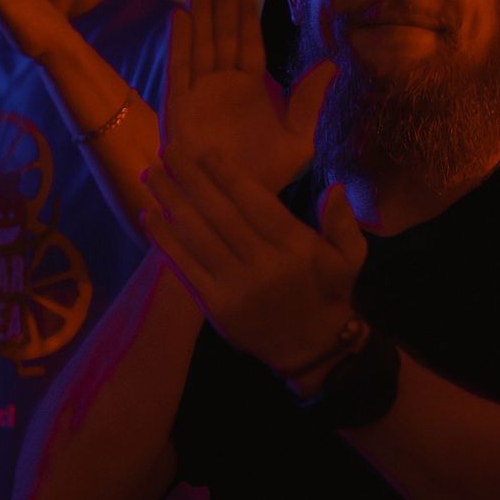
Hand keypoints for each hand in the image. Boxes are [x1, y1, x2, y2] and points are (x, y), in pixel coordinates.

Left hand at [143, 147, 366, 374]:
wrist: (312, 350)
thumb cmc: (328, 294)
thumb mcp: (350, 259)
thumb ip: (343, 223)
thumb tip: (335, 188)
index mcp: (295, 248)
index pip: (256, 204)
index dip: (228, 176)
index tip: (205, 152)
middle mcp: (264, 264)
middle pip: (220, 213)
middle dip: (191, 178)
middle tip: (168, 149)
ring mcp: (237, 286)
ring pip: (198, 236)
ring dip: (170, 201)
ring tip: (150, 173)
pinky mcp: (216, 306)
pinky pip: (186, 267)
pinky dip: (165, 241)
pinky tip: (150, 216)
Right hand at [164, 0, 333, 194]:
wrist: (233, 204)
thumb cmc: (266, 178)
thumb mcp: (299, 138)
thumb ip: (309, 101)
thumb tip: (331, 66)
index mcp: (251, 89)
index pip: (248, 40)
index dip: (244, 11)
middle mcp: (223, 85)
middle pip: (222, 32)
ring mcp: (200, 94)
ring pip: (201, 43)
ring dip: (199, 11)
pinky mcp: (180, 109)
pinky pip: (179, 70)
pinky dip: (179, 44)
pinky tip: (180, 16)